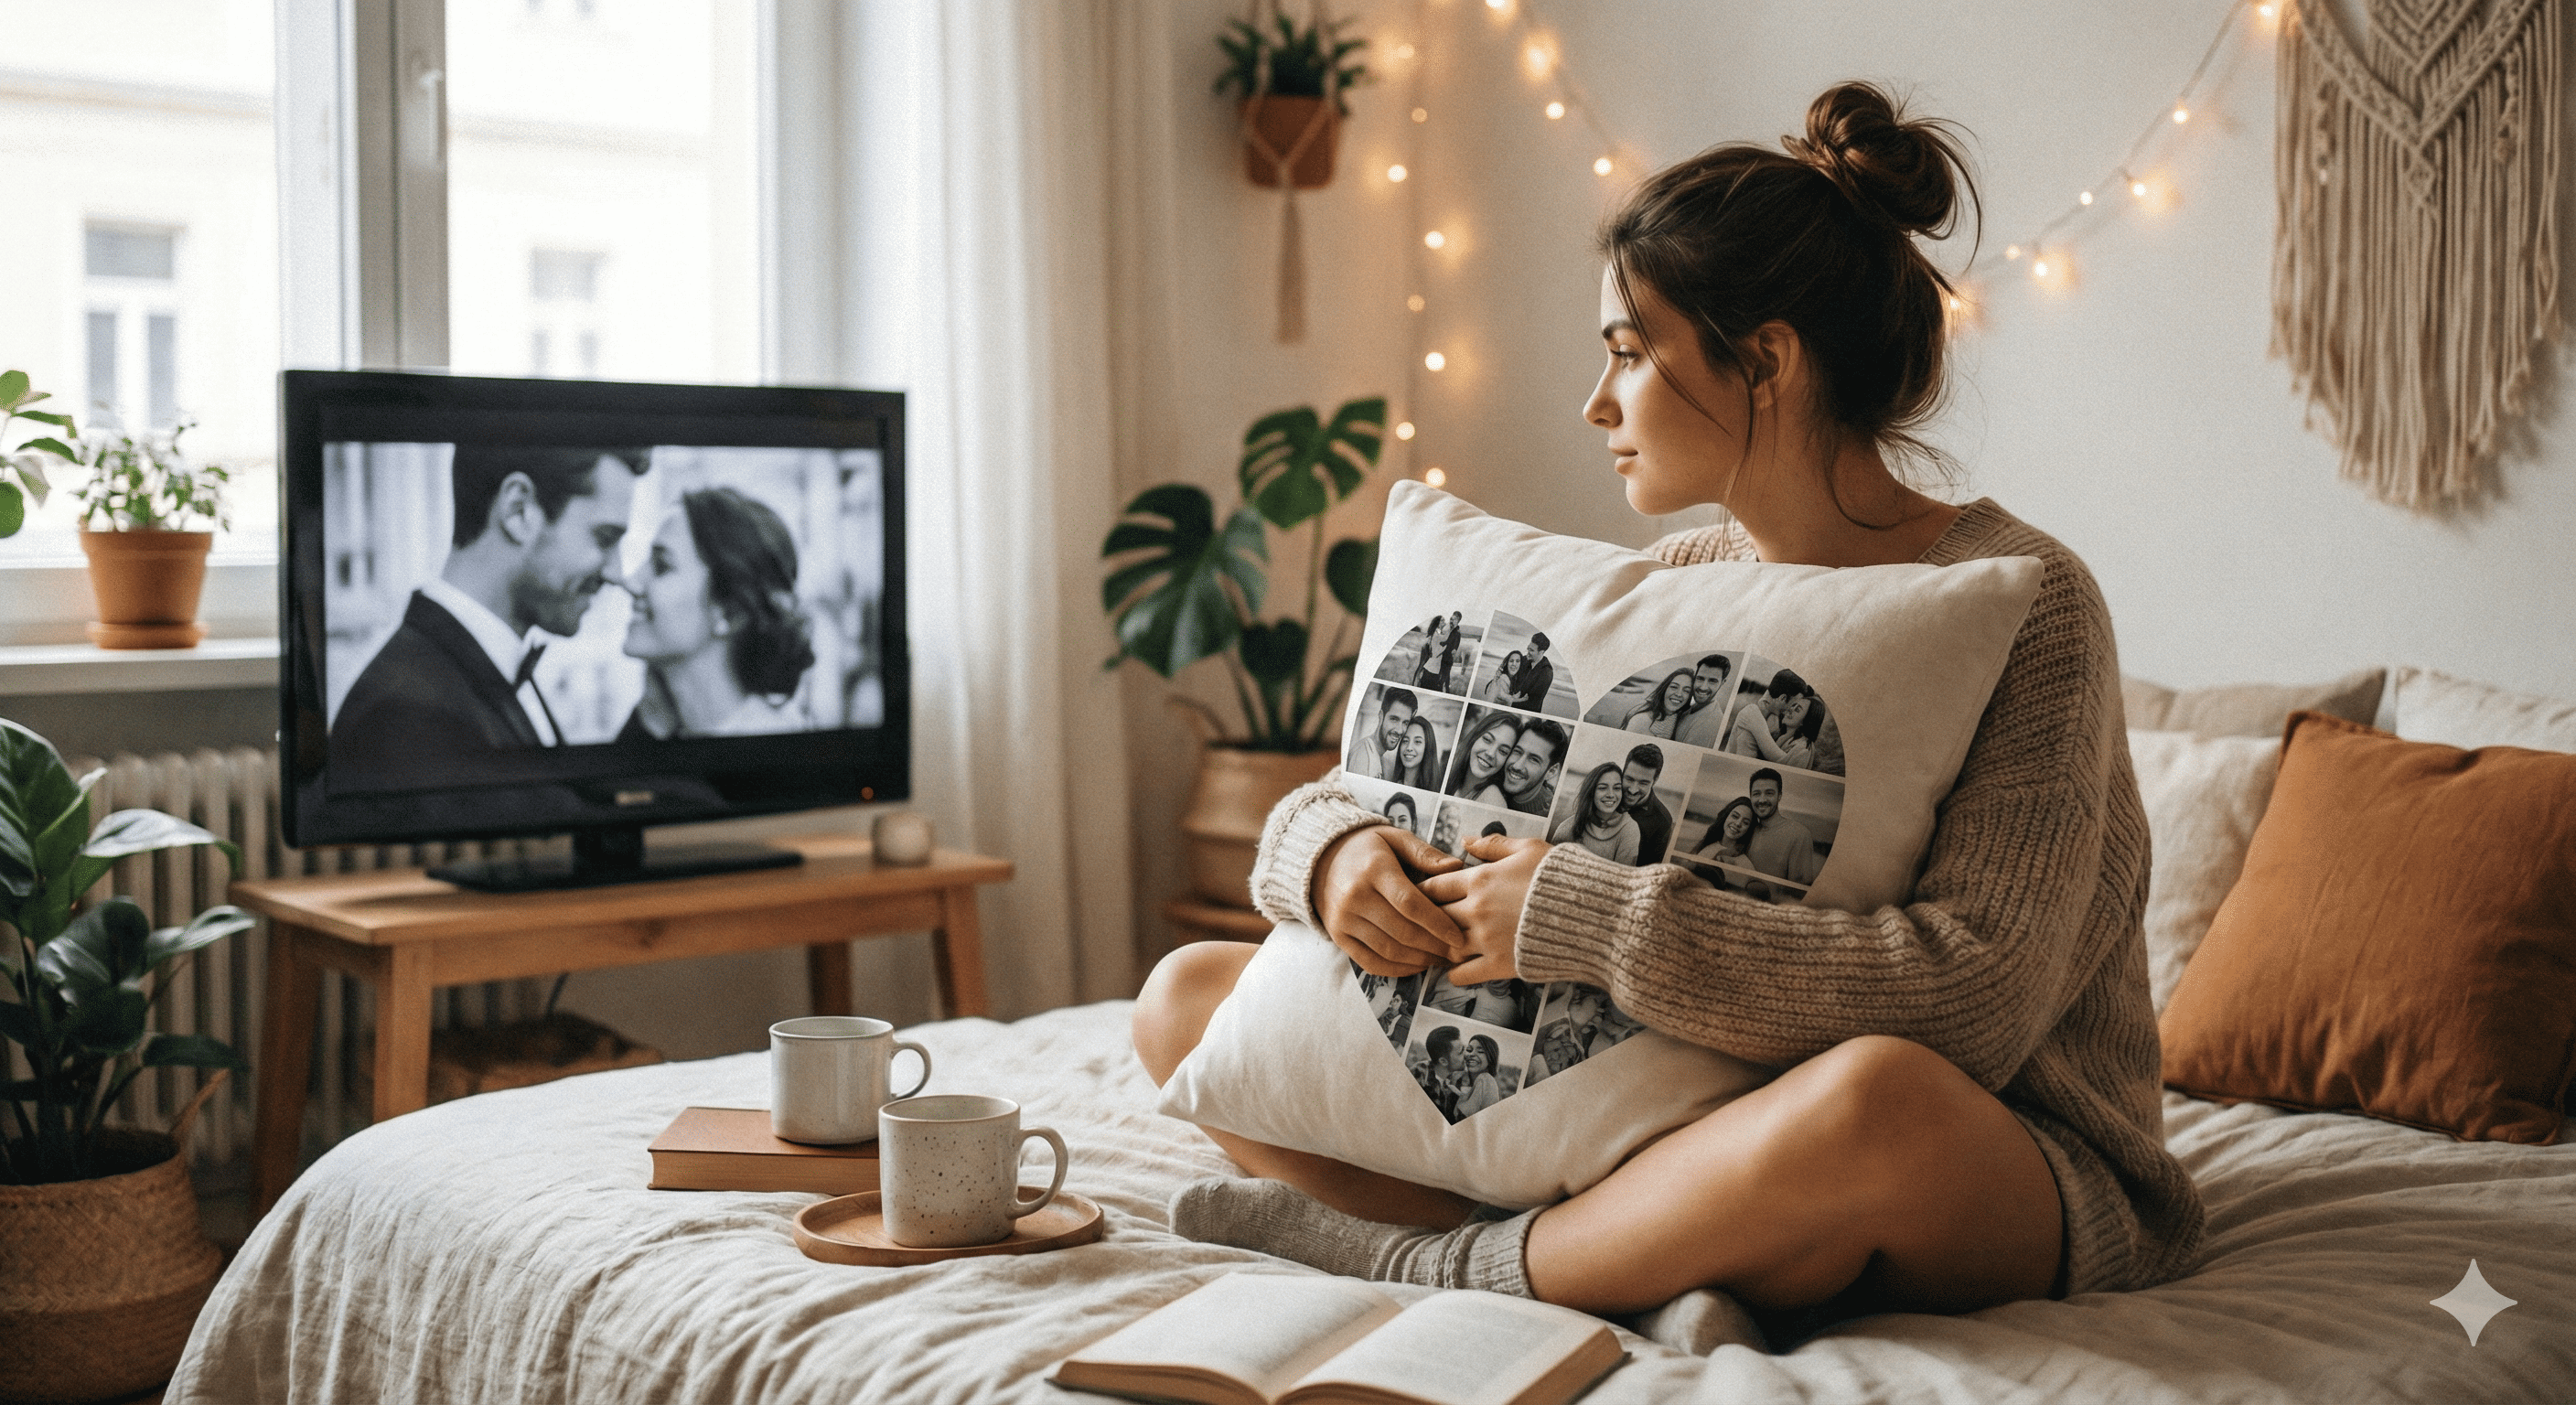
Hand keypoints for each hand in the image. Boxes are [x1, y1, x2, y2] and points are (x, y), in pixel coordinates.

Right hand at [1311, 825, 1465, 976]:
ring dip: (1418, 960)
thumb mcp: (1394, 838)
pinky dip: (1395, 970)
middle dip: (1433, 947)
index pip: (1410, 903)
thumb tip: (1457, 867)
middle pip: (1402, 931)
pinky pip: (1369, 962)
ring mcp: (1344, 919)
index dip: (1437, 924)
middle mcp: (1355, 896)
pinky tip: (1415, 966)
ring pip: (1388, 950)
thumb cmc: (1367, 848)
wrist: (1320, 859)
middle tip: (1455, 953)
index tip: (1459, 936)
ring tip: (1440, 959)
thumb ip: (1425, 853)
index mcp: (1374, 869)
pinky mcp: (1338, 935)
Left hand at [1418, 834, 1547, 983]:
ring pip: (1444, 945)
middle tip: (1422, 923)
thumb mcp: (1529, 849)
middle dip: (1426, 920)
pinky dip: (1454, 972)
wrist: (1591, 914)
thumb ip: (1493, 845)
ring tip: (1439, 945)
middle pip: (1433, 916)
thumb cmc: (1562, 878)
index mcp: (1480, 880)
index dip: (1421, 891)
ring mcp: (1485, 939)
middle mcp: (1476, 910)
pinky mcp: (1498, 965)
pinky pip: (1462, 973)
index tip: (1416, 896)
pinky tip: (1456, 969)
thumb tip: (1465, 841)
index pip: (1434, 886)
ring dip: (1440, 945)